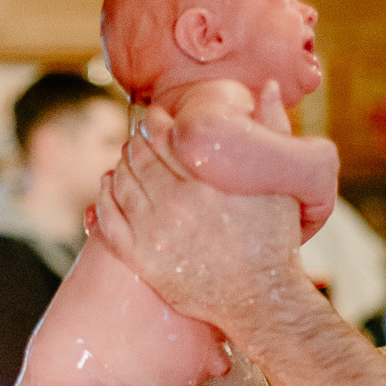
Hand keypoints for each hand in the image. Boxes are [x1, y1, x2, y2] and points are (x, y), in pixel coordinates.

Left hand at [95, 107, 302, 334]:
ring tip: (128, 160)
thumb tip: (268, 86)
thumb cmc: (275, 241)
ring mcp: (155, 234)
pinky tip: (108, 187)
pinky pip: (108, 220)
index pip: (164, 136)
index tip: (157, 120)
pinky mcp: (143, 260)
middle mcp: (176, 204)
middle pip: (139, 157)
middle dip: (137, 142)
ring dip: (120, 166)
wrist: (262, 299)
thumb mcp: (283, 182)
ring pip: (120, 184)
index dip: (156, 123)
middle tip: (140, 138)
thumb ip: (274, 130)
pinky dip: (103, 198)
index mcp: (206, 180)